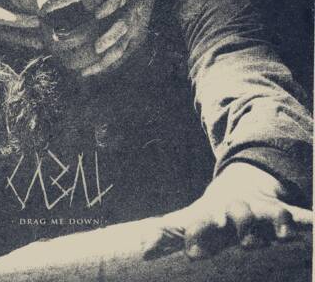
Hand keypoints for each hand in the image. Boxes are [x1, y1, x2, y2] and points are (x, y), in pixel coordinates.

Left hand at [140, 163, 312, 260]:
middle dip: (240, 224)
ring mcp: (261, 210)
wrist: (238, 188)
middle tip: (243, 240)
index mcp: (211, 214)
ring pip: (269, 213)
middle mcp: (236, 210)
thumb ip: (166, 234)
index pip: (202, 223)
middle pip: (238, 214)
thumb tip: (144, 248)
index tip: (193, 252)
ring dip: (276, 221)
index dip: (198, 235)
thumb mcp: (188, 221)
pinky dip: (309, 222)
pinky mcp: (283, 213)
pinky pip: (300, 217)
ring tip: (282, 232)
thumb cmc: (211, 217)